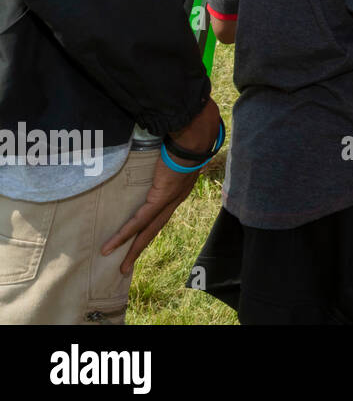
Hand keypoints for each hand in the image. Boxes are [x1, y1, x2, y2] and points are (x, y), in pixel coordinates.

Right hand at [100, 99, 221, 273]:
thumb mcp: (170, 152)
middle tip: (126, 266)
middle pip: (155, 228)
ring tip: (120, 264)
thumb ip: (160, 158)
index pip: (161, 214)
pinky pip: (140, 220)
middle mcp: (176, 199)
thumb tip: (149, 152)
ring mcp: (169, 200)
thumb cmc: (183, 137)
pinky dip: (125, 234)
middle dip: (140, 247)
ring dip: (132, 248)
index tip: (139, 239)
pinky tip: (112, 245)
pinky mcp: (161, 197)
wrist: (193, 134)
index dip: (149, 228)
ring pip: (147, 230)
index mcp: (178, 189)